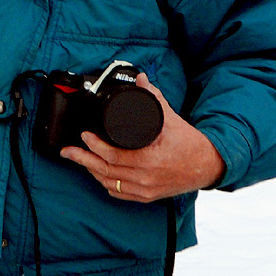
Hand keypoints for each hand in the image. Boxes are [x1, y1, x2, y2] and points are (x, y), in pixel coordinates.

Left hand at [60, 74, 223, 201]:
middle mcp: (145, 177)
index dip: (94, 146)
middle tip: (67, 151)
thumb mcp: (171, 118)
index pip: (113, 155)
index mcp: (150, 159)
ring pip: (109, 182)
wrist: (207, 165)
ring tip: (78, 159)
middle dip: (82, 159)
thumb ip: (154, 98)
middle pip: (105, 170)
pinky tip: (97, 175)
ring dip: (91, 171)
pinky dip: (106, 183)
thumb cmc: (188, 142)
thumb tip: (141, 79)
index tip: (84, 135)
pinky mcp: (147, 197)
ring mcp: (145, 189)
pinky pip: (119, 193)